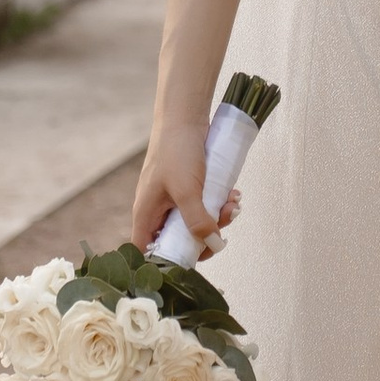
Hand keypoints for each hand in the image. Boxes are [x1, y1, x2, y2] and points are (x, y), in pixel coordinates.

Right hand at [130, 128, 239, 256]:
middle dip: (205, 236)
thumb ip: (198, 220)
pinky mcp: (188, 189)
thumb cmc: (176, 150)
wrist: (184, 116)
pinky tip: (232, 194)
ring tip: (233, 204)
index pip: (147, 253)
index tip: (192, 260)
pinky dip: (219, 204)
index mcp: (146, 215)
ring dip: (217, 218)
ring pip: (195, 223)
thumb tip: (211, 245)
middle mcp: (157, 211)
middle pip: (178, 241)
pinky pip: (204, 206)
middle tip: (222, 226)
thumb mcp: (187, 190)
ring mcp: (173, 200)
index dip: (165, 264)